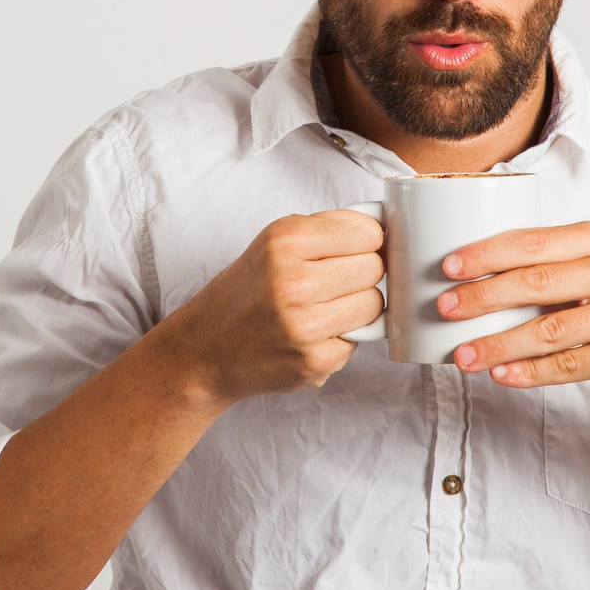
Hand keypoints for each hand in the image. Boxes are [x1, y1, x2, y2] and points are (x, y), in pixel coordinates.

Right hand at [164, 209, 385, 405]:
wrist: (206, 350)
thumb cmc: (246, 292)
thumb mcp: (273, 243)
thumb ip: (326, 230)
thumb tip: (383, 227)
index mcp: (284, 241)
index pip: (367, 232)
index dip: (365, 240)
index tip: (354, 248)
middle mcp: (293, 282)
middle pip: (374, 267)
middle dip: (361, 272)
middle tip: (334, 280)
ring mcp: (305, 325)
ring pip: (375, 304)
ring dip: (358, 305)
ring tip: (325, 306)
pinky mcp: (315, 361)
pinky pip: (360, 339)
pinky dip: (343, 336)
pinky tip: (314, 333)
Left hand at [435, 221, 589, 422]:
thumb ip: (560, 272)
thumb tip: (479, 280)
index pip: (535, 241)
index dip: (487, 253)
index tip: (448, 266)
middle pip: (537, 281)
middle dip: (483, 296)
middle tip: (444, 308)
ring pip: (549, 329)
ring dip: (499, 343)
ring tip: (464, 356)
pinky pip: (571, 364)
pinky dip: (531, 372)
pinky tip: (502, 376)